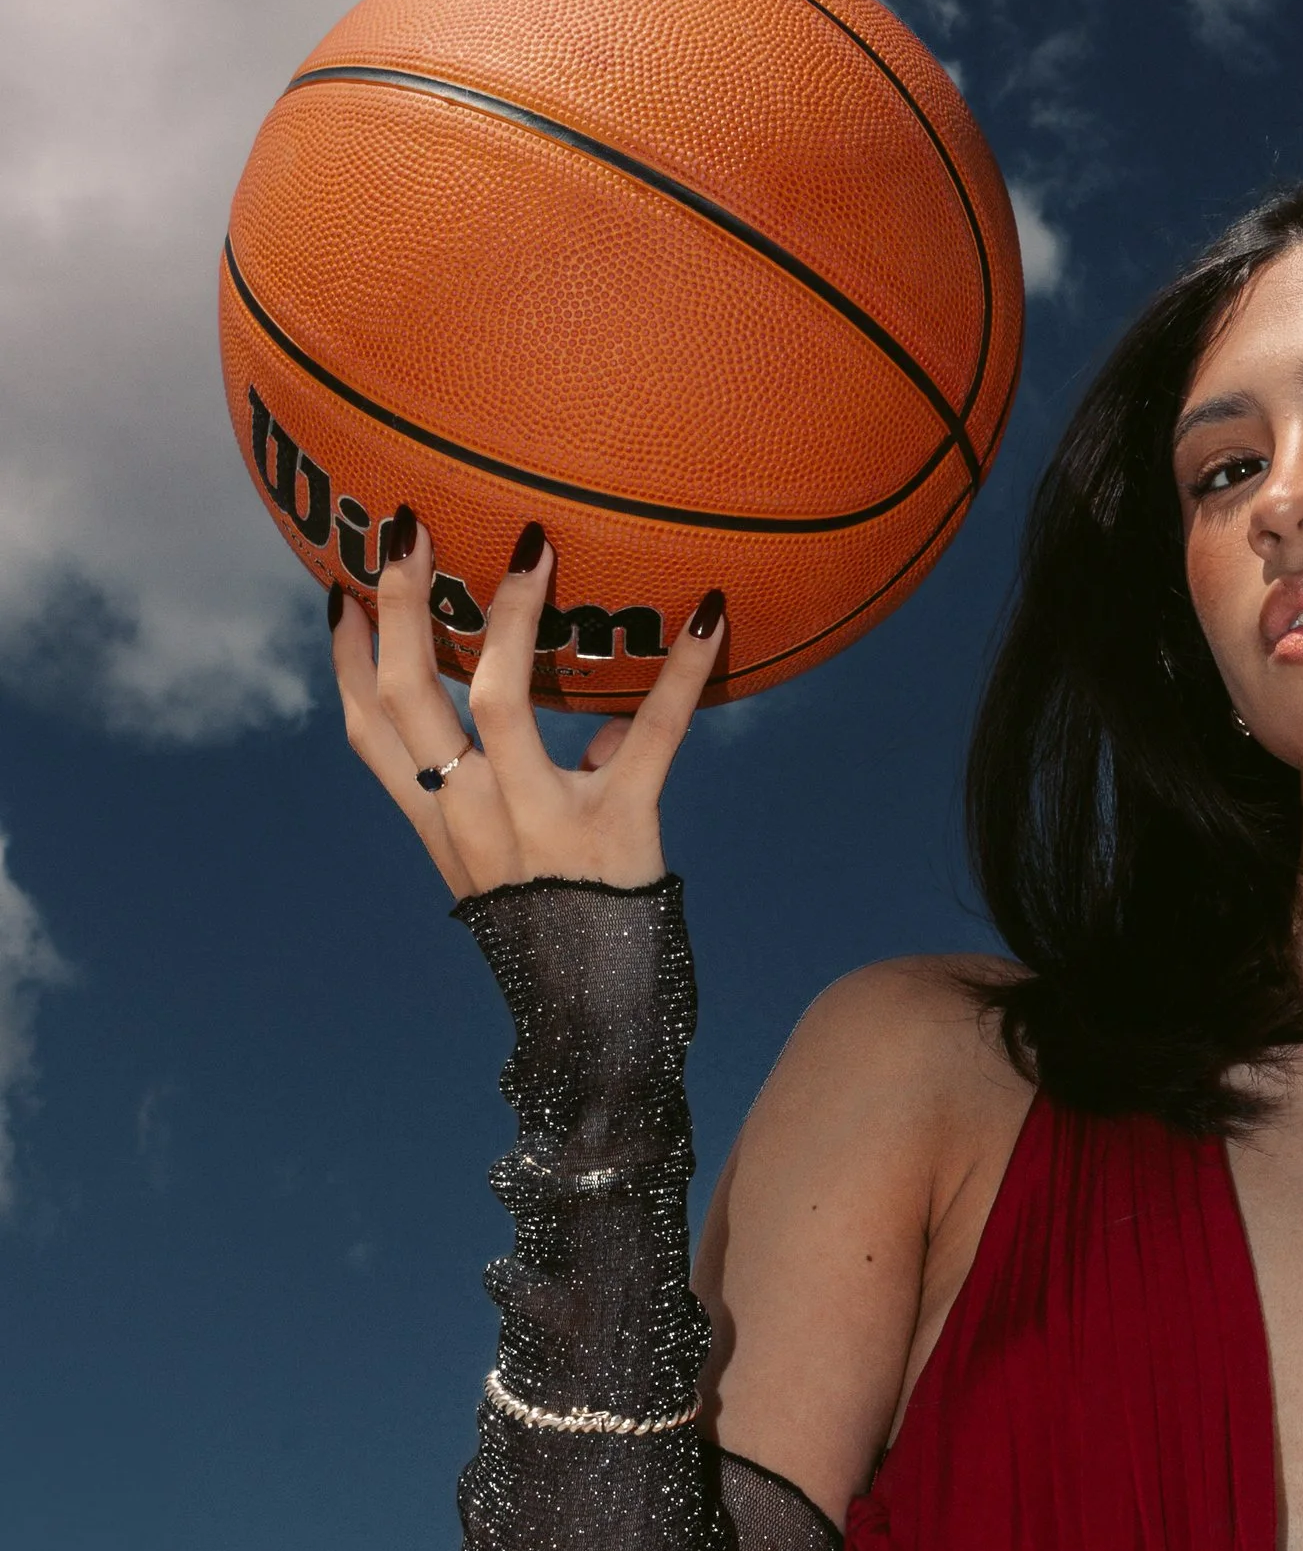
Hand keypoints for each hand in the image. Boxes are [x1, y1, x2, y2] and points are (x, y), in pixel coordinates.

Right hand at [329, 511, 722, 895]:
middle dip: (405, 610)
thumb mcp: (508, 873)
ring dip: (509, 617)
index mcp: (440, 826)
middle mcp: (474, 820)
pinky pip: (651, 736)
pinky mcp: (620, 828)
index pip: (370, 734)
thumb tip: (589, 724)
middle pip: (410, 699)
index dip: (348, 662)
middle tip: (409, 530)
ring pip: (497, 703)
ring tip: (532, 546)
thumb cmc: (558, 932)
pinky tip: (711, 613)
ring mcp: (541, 824)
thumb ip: (527, 796)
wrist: (598, 1020)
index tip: (342, 593)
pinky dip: (682, 672)